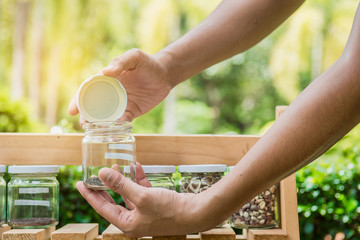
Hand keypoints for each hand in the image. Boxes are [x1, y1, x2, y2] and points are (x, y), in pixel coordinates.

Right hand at [68, 49, 170, 122]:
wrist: (165, 74)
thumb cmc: (148, 63)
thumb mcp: (134, 57)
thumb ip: (121, 62)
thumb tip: (104, 72)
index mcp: (107, 80)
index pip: (88, 90)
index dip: (78, 100)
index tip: (73, 110)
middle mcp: (111, 93)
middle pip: (94, 106)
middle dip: (86, 117)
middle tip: (84, 125)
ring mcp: (121, 104)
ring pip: (106, 117)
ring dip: (99, 125)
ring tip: (95, 132)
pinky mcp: (132, 112)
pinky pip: (122, 122)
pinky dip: (117, 127)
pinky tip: (113, 132)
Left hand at [76, 163, 201, 236]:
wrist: (195, 213)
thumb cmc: (169, 210)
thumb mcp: (141, 196)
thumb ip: (121, 184)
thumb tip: (102, 173)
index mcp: (127, 224)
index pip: (102, 208)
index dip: (90, 195)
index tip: (79, 183)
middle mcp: (134, 220)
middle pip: (113, 202)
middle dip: (104, 187)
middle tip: (92, 176)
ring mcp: (145, 212)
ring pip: (128, 194)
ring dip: (122, 180)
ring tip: (114, 166)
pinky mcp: (155, 204)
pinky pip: (142, 190)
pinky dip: (138, 179)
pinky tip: (137, 167)